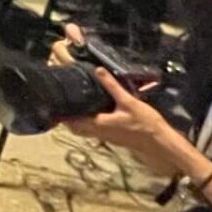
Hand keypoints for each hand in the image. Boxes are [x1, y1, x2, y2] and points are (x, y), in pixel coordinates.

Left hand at [61, 69, 184, 176]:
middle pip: (74, 127)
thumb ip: (112, 86)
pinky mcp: (111, 135)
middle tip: (60, 100)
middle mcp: (98, 132)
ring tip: (73, 103)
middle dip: (66, 117)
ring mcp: (104, 135)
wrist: (159, 142)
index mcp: (98, 124)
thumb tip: (97, 70)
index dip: (60, 115)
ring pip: (83, 129)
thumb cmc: (144, 123)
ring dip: (76, 119)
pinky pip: (93, 128)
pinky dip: (87, 120)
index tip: (53, 102)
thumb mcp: (128, 102)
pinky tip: (92, 109)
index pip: (72, 122)